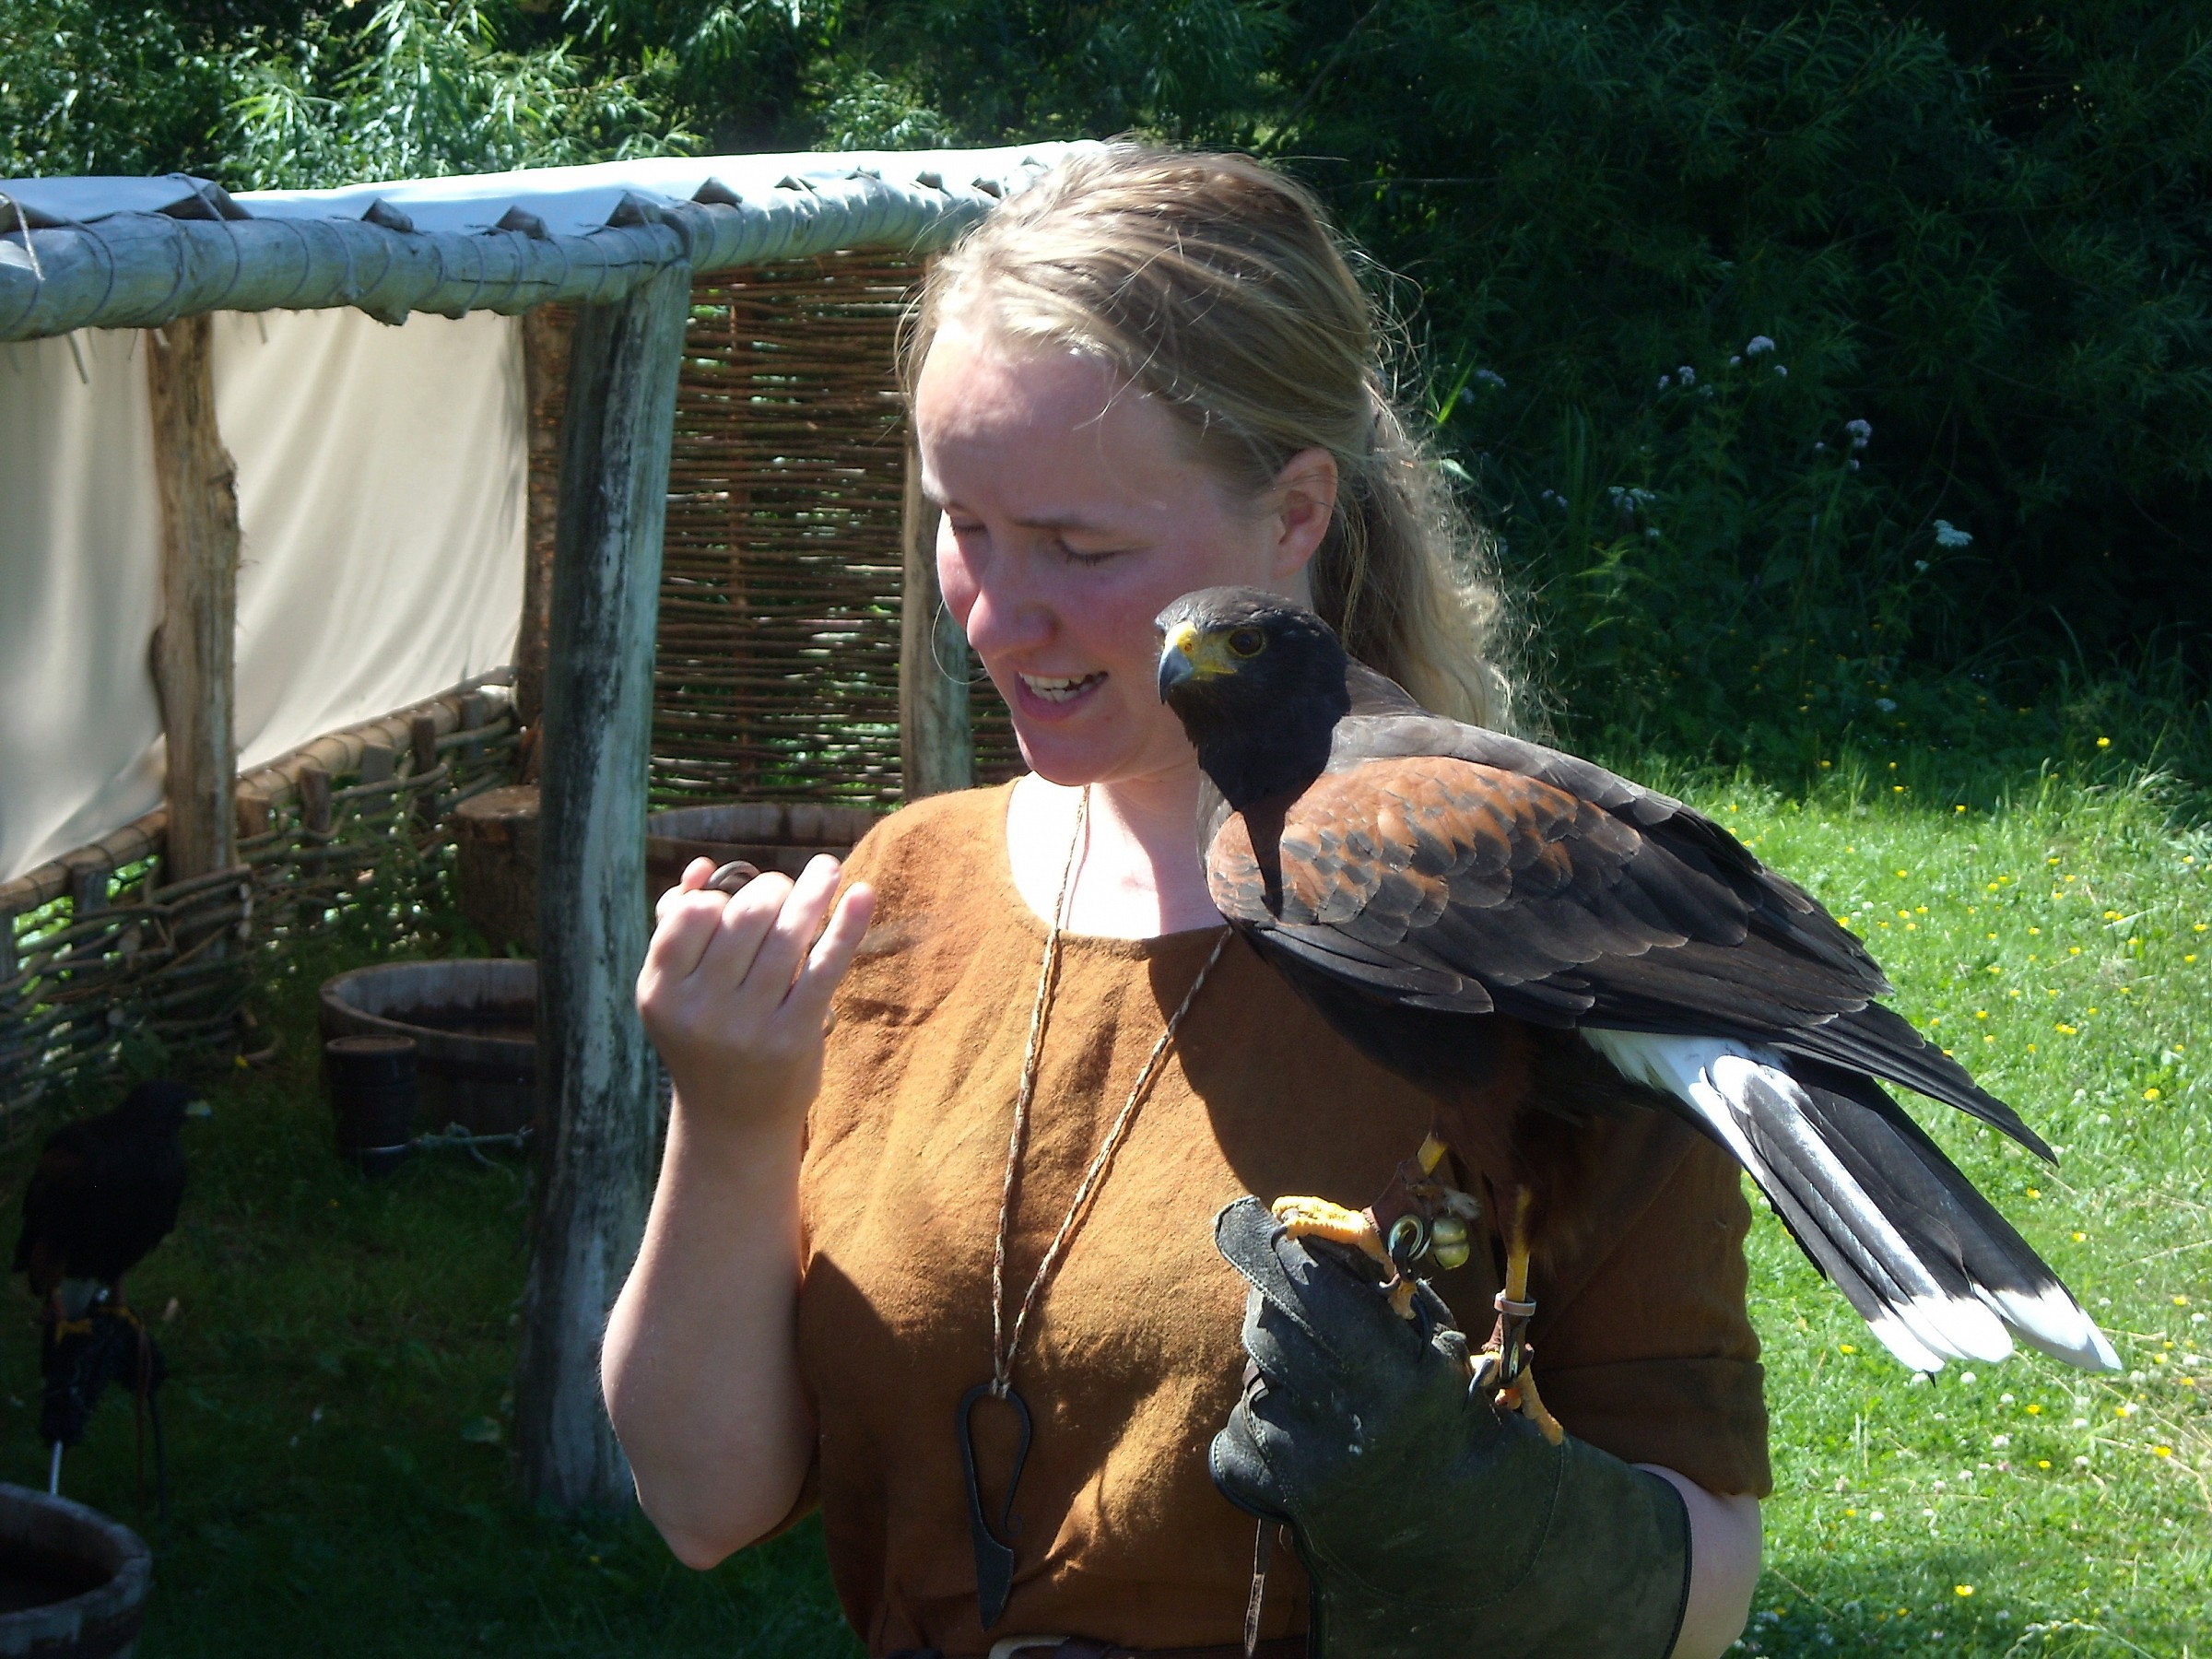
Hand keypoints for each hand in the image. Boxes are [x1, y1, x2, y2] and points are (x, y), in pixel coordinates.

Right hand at [637, 854, 873, 1130]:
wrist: (733, 1122)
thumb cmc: (706, 1038)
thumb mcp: (679, 992)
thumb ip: (677, 928)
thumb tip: (702, 867)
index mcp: (660, 991)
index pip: (693, 912)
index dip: (722, 895)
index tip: (742, 899)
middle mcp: (699, 1010)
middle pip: (745, 915)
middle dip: (772, 890)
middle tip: (785, 892)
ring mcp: (747, 1025)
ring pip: (787, 935)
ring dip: (814, 890)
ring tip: (828, 868)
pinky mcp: (793, 1037)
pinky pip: (826, 966)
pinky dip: (847, 925)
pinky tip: (863, 893)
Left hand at [1209, 1197, 1690, 1658]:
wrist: (1461, 1525)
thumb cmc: (1449, 1407)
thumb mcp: (1435, 1338)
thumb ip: (1378, 1285)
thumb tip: (1304, 1226)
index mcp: (1402, 1375)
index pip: (1307, 1291)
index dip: (1269, 1249)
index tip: (1250, 1221)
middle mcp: (1354, 1423)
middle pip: (1267, 1326)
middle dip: (1275, 1304)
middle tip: (1302, 1309)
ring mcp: (1314, 1466)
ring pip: (1252, 1376)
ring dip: (1273, 1367)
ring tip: (1322, 1387)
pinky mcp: (1285, 1497)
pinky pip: (1238, 1428)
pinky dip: (1260, 1418)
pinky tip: (1304, 1429)